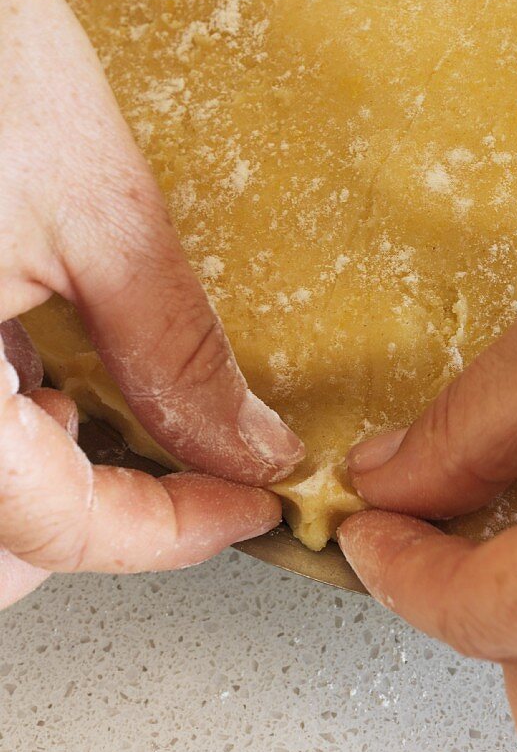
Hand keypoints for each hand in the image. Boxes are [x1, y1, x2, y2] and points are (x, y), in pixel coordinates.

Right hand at [0, 0, 302, 607]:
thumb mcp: (95, 208)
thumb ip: (172, 350)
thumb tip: (250, 445)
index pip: (60, 528)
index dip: (175, 531)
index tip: (256, 502)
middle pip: (1, 543)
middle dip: (91, 526)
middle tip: (184, 470)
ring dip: (43, 483)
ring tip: (108, 406)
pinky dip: (5, 425)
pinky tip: (41, 366)